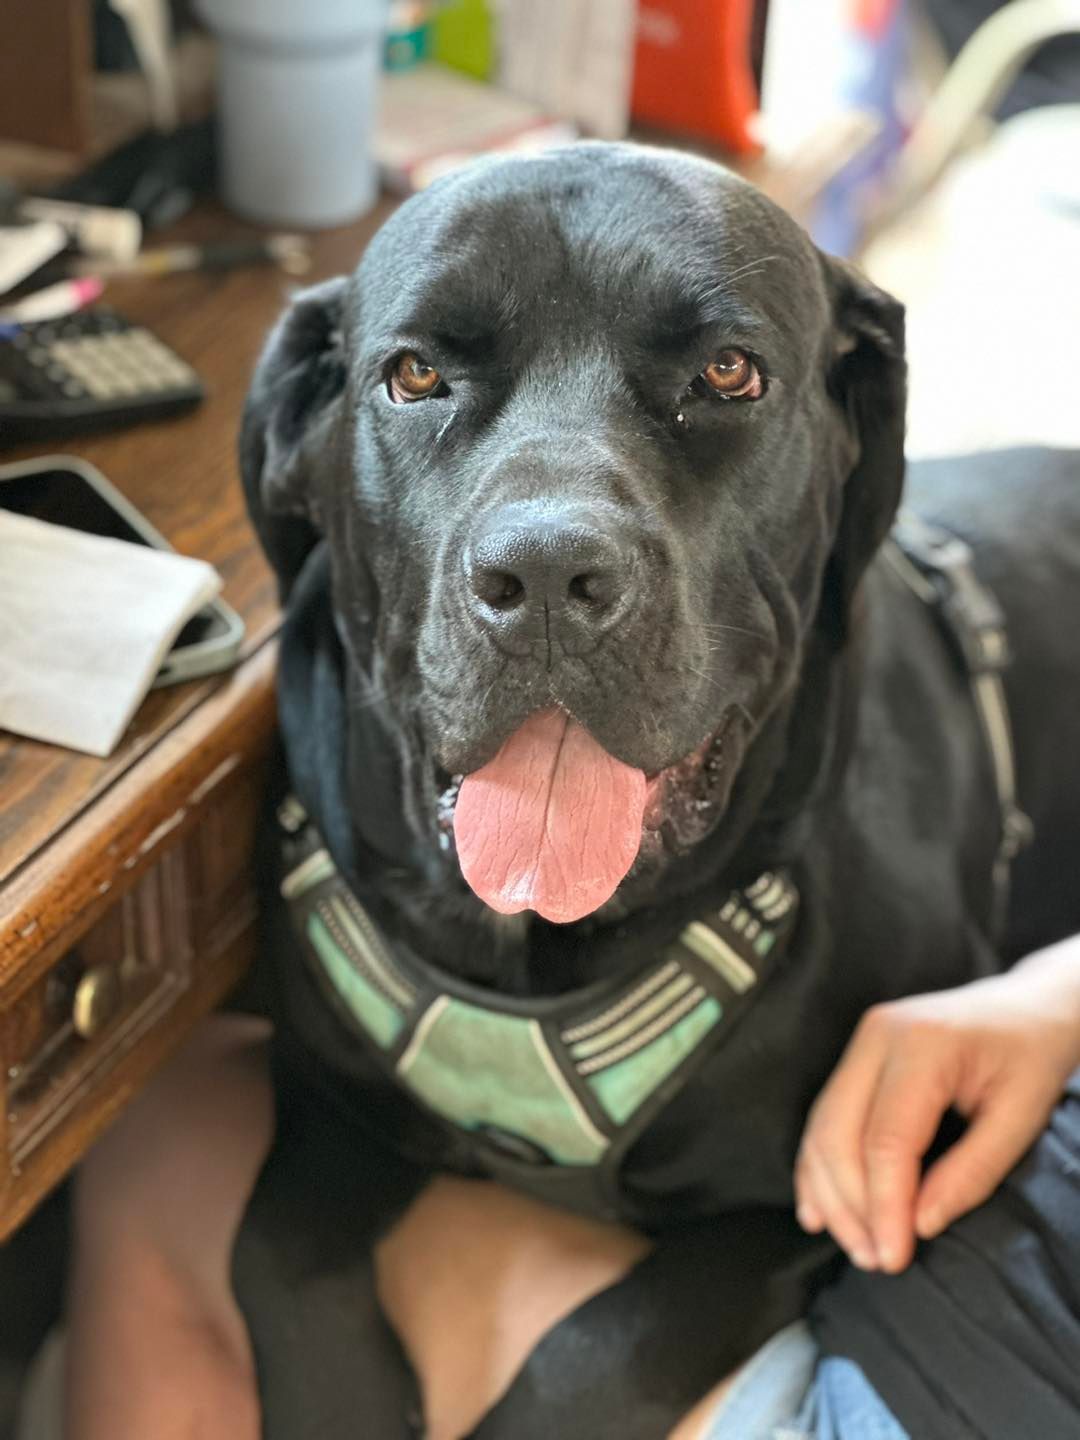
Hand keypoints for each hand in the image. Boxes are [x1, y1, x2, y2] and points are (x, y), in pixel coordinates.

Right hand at [794, 938, 1079, 1273]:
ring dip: (831, 1194)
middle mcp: (877, 1036)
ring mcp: (861, 1041)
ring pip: (822, 1128)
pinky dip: (817, 1167)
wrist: (1030, 1004)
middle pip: (839, 1134)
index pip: (886, 1139)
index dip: (884, 1205)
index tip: (894, 1258)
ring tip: (858, 1247)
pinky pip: (823, 1116)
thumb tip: (921, 1224)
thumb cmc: (1034, 1056)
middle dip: (851, 1206)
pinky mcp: (856, 1055)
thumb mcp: (1022, 1116)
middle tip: (876, 1260)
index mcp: (922, 1044)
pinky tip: (817, 1211)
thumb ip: (973, 1171)